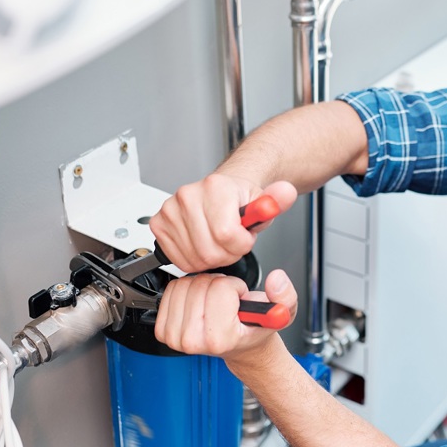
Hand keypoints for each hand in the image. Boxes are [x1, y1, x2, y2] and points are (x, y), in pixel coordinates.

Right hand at [149, 174, 296, 272]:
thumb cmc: (240, 201)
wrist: (221, 192)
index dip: (241, 244)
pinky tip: (202, 245)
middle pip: (210, 250)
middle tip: (232, 242)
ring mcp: (171, 210)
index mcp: (215, 187)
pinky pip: (178, 259)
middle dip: (228, 254)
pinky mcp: (160, 224)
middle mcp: (189, 195)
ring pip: (194, 258)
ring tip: (218, 242)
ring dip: (211, 258)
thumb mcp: (264, 202)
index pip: (227, 234)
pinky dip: (194, 259)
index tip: (244, 238)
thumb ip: (276, 201)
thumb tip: (287, 193)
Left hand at [154, 269, 296, 358]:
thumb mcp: (283, 312)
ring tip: (214, 303)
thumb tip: (277, 281)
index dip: (234, 288)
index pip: (220, 288)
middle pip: (200, 284)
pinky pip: (171, 291)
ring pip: (185, 285)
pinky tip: (199, 304)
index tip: (239, 303)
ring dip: (202, 287)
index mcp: (220, 338)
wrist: (240, 345)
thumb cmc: (254, 329)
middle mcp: (194, 341)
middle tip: (226, 303)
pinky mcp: (164, 331)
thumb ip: (285, 295)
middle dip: (217, 286)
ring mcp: (176, 338)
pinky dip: (186, 291)